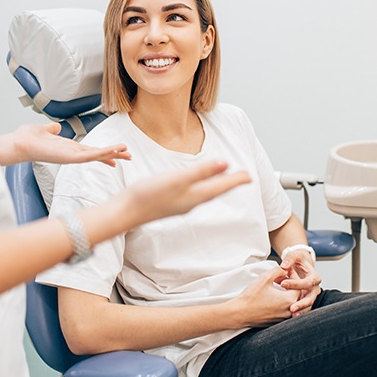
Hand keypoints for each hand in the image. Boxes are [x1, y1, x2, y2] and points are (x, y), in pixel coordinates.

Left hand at [0, 122, 130, 165]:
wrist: (19, 143)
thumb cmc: (28, 138)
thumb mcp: (44, 130)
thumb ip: (52, 129)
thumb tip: (56, 126)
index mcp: (68, 148)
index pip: (91, 150)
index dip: (104, 152)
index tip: (117, 154)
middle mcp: (72, 154)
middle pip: (98, 154)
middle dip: (114, 155)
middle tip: (129, 156)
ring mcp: (72, 157)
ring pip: (97, 156)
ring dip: (112, 153)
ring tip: (127, 152)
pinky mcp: (69, 158)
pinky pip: (90, 156)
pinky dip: (102, 154)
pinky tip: (113, 152)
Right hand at [129, 160, 250, 222]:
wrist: (126, 212)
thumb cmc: (149, 195)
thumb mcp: (178, 179)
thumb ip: (202, 172)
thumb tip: (225, 164)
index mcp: (196, 196)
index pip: (222, 186)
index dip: (236, 180)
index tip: (250, 176)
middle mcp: (191, 202)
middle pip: (216, 191)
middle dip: (230, 183)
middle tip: (243, 177)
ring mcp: (180, 204)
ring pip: (205, 193)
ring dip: (217, 186)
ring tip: (224, 179)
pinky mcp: (170, 203)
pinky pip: (194, 194)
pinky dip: (202, 188)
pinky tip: (197, 186)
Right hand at [228, 266, 300, 327]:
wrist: (240, 313)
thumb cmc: (252, 296)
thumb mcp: (265, 278)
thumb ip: (278, 270)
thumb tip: (285, 269)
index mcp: (289, 300)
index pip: (299, 285)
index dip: (293, 276)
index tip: (286, 270)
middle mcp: (289, 311)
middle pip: (297, 295)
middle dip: (291, 284)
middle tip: (282, 277)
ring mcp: (283, 318)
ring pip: (292, 303)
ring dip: (287, 293)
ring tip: (278, 286)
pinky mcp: (277, 321)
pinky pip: (285, 310)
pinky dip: (283, 302)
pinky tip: (274, 296)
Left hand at [279, 250, 321, 316]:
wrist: (301, 265)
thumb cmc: (298, 260)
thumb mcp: (294, 255)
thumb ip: (290, 258)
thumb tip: (284, 266)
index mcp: (314, 276)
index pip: (307, 282)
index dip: (295, 283)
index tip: (282, 284)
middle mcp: (315, 287)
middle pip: (311, 297)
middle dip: (301, 303)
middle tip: (291, 308)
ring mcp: (311, 295)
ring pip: (308, 305)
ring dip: (301, 310)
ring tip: (292, 315)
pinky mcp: (306, 299)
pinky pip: (305, 308)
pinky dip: (300, 312)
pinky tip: (292, 316)